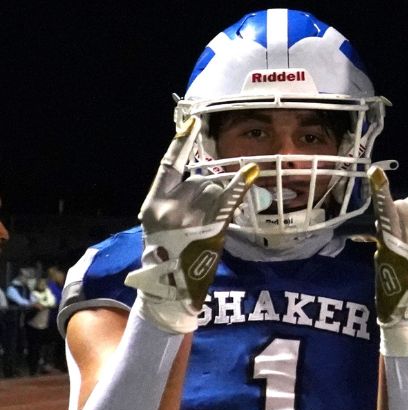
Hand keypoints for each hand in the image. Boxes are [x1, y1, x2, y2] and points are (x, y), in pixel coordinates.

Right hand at [125, 117, 259, 333]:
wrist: (170, 285)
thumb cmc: (167, 253)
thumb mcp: (160, 222)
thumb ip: (174, 197)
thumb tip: (203, 176)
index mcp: (152, 203)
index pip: (168, 165)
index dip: (180, 144)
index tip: (191, 124)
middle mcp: (170, 206)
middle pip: (200, 181)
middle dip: (207, 194)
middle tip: (200, 219)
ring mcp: (191, 217)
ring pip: (215, 192)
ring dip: (218, 204)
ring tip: (205, 227)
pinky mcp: (210, 227)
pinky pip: (228, 200)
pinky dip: (241, 185)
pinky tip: (252, 171)